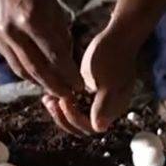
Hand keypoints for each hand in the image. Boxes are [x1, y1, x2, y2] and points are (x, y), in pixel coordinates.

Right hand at [0, 0, 83, 96]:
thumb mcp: (54, 7)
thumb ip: (60, 35)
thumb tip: (66, 62)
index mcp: (33, 18)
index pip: (55, 56)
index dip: (68, 74)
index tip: (79, 86)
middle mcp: (14, 30)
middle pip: (36, 69)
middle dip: (54, 86)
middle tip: (68, 96)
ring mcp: (0, 36)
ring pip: (22, 70)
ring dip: (39, 83)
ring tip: (54, 89)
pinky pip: (12, 63)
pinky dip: (26, 72)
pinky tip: (38, 77)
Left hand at [41, 0, 165, 134]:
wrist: (117, 37)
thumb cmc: (114, 56)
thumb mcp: (108, 82)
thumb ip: (103, 106)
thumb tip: (99, 127)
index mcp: (112, 110)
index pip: (89, 127)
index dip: (74, 119)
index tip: (65, 101)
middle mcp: (104, 109)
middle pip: (81, 126)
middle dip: (64, 117)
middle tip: (51, 103)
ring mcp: (96, 102)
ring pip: (75, 116)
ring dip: (60, 112)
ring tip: (48, 100)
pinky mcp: (89, 93)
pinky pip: (74, 105)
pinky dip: (62, 102)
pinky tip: (50, 95)